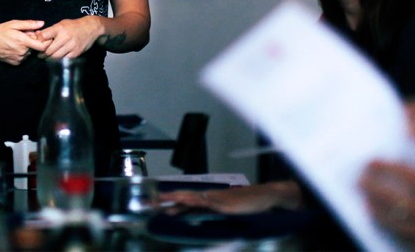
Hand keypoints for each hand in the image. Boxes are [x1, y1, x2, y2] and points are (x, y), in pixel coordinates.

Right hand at [0, 20, 46, 65]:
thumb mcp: (13, 24)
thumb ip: (29, 24)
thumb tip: (42, 23)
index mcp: (23, 41)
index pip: (42, 46)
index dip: (43, 41)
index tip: (38, 35)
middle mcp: (23, 52)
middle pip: (36, 48)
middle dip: (33, 41)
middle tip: (24, 35)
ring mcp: (19, 58)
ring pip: (30, 52)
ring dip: (27, 47)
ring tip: (17, 41)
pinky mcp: (16, 63)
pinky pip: (24, 57)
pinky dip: (22, 52)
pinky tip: (14, 47)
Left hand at [36, 16, 103, 59]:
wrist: (91, 28)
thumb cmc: (73, 26)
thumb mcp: (61, 24)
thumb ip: (50, 30)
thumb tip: (36, 35)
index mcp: (60, 28)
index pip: (43, 36)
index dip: (39, 41)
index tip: (38, 44)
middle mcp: (65, 37)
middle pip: (48, 50)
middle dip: (42, 53)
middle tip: (40, 54)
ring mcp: (71, 46)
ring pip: (55, 56)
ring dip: (49, 58)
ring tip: (46, 57)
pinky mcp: (76, 53)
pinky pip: (63, 59)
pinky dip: (58, 60)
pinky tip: (56, 58)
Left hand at [164, 181, 302, 214]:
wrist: (264, 197)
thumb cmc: (246, 205)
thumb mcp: (225, 211)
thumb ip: (211, 213)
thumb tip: (197, 218)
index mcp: (208, 200)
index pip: (184, 200)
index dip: (169, 201)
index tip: (154, 203)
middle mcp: (209, 197)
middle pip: (183, 197)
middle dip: (166, 199)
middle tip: (149, 202)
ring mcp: (216, 199)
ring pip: (191, 198)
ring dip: (176, 199)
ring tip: (162, 200)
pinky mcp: (224, 205)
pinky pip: (207, 203)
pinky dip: (195, 202)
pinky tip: (187, 202)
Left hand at [360, 102, 414, 249]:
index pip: (403, 160)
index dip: (386, 155)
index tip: (376, 147)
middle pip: (390, 185)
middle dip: (372, 176)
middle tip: (361, 169)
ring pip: (391, 211)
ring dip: (373, 200)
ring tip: (362, 191)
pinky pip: (402, 233)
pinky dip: (386, 223)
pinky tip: (377, 216)